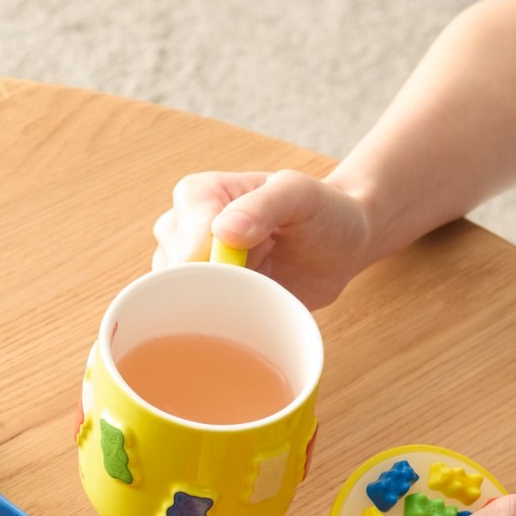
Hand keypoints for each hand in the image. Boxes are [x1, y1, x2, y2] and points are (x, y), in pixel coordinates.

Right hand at [152, 170, 374, 308]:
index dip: (221, 265)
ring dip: (222, 301)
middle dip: (222, 285)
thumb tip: (224, 231)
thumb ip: (265, 205)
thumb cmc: (322, 213)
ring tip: (259, 278)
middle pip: (179, 277)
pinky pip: (191, 319)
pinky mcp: (197, 295)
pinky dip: (220, 318)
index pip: (187, 245)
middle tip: (264, 266)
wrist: (337, 249)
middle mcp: (181, 229)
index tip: (261, 254)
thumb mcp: (303, 196)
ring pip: (180, 301)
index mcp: (197, 195)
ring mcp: (186, 266)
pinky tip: (247, 300)